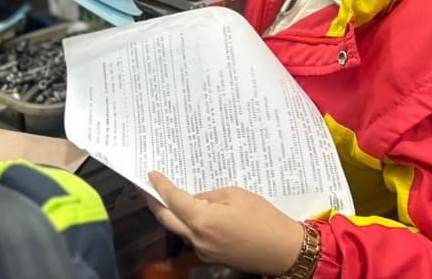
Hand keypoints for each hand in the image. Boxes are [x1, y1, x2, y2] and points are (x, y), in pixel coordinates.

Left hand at [146, 172, 303, 275]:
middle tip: (149, 187)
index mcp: (202, 220)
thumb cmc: (263, 218)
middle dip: (154, 202)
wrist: (282, 250)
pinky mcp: (211, 257)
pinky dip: (187, 224)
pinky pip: (192, 238)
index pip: (172, 200)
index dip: (160, 185)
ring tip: (168, 197)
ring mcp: (203, 250)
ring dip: (171, 214)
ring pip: (178, 229)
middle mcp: (197, 238)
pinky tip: (192, 214)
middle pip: (166, 219)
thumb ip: (208, 196)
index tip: (152, 174)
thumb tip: (193, 199)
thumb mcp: (235, 195)